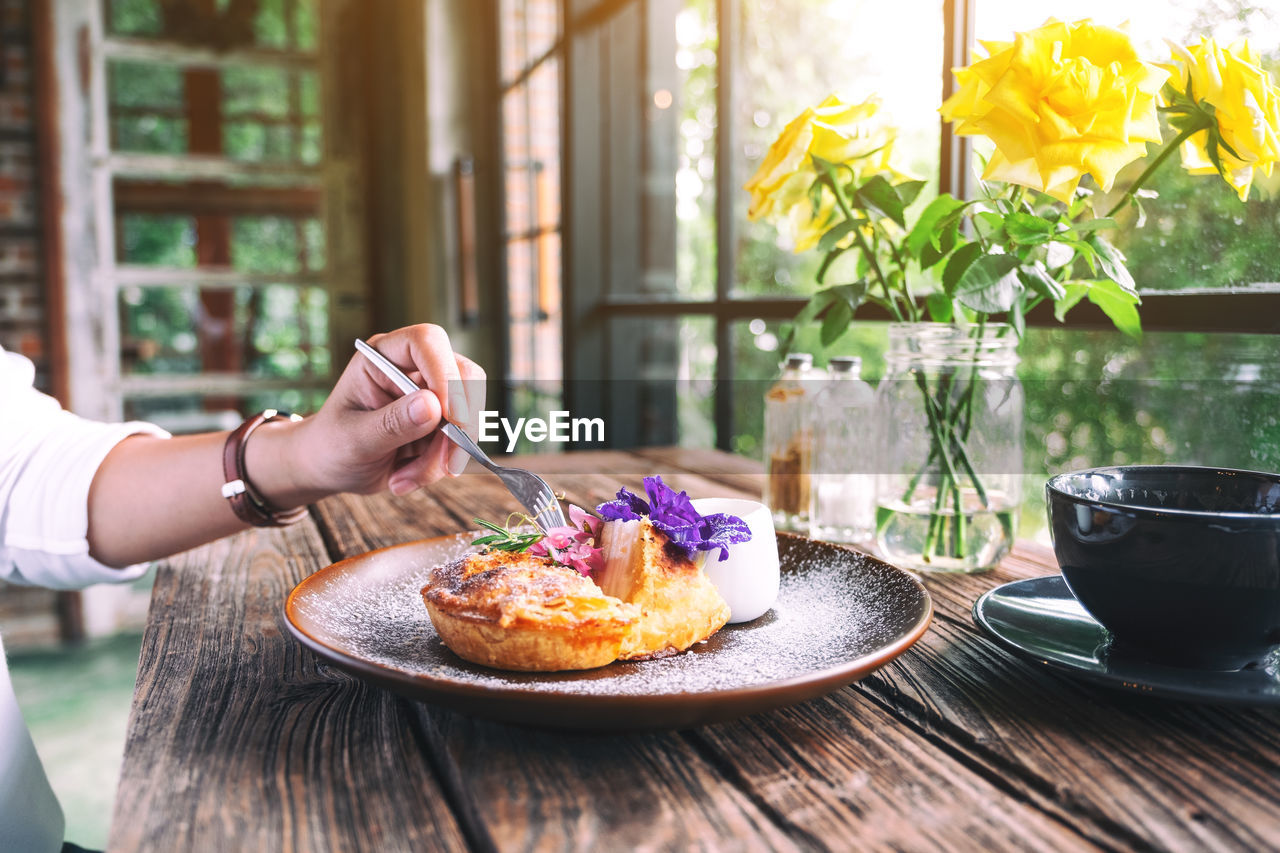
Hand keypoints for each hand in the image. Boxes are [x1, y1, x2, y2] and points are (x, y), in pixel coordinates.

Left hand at [258, 324, 486, 500]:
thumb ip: (392, 422)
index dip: (444, 373)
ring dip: (443, 455)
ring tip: (404, 478)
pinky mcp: (441, 423)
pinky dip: (439, 466)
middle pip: (463, 375)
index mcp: (383, 357)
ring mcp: (432, 395)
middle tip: (444, 460)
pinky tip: (405, 477)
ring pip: (467, 416)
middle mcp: (413, 369)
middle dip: (459, 423)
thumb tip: (433, 406)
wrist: (330, 468)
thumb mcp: (354, 438)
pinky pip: (460, 442)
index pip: (426, 342)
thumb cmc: (331, 444)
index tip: (450, 415)